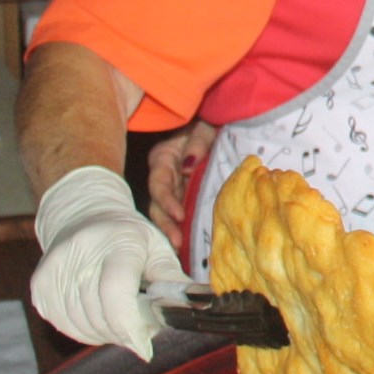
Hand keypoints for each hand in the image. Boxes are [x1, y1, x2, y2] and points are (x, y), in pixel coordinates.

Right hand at [31, 165, 187, 359]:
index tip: (144, 349)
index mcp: (115, 242)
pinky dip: (87, 330)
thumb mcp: (158, 250)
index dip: (129, 326)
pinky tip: (99, 315)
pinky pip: (66, 326)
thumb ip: (173, 282)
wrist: (82, 218)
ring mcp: (54, 271)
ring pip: (83, 326)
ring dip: (107, 333)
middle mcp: (79, 254)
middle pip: (100, 315)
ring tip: (121, 317)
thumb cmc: (128, 237)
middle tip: (140, 329)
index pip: (115, 292)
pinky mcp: (40, 287)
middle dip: (125, 332)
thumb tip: (197, 310)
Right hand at [145, 120, 218, 246]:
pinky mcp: (183, 195)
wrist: (216, 124)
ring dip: (171, 230)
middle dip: (166, 224)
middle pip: (157, 204)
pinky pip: (178, 213)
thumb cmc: (208, 124)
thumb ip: (197, 143)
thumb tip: (188, 167)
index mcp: (163, 158)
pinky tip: (187, 243)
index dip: (166, 201)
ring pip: (165, 212)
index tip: (180, 215)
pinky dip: (181, 227)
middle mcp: (164, 175)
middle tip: (177, 243)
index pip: (159, 183)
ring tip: (180, 249)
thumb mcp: (204, 128)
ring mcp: (173, 186)